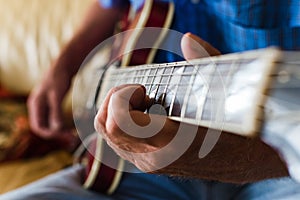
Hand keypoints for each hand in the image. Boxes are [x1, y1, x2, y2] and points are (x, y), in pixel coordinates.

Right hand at [27, 64, 75, 146]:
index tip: (64, 136)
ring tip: (73, 137)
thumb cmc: (58, 78)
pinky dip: (61, 126)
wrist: (63, 66)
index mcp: (35, 105)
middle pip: (44, 128)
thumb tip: (57, 129)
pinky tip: (71, 129)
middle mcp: (37, 108)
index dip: (49, 134)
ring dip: (60, 132)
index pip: (38, 127)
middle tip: (71, 139)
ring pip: (49, 125)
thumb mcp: (57, 96)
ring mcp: (44, 107)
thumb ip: (56, 112)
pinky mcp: (51, 106)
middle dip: (56, 135)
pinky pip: (54, 120)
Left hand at [94, 33, 287, 182]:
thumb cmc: (240, 127)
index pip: (118, 122)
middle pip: (105, 126)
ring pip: (106, 134)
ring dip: (117, 109)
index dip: (123, 96)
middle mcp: (153, 157)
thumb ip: (207, 62)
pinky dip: (121, 119)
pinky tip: (146, 113)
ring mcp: (148, 163)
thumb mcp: (229, 91)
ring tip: (144, 102)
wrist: (245, 163)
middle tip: (142, 91)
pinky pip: (117, 140)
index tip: (144, 88)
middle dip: (115, 98)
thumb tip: (188, 39)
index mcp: (170, 141)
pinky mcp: (147, 163)